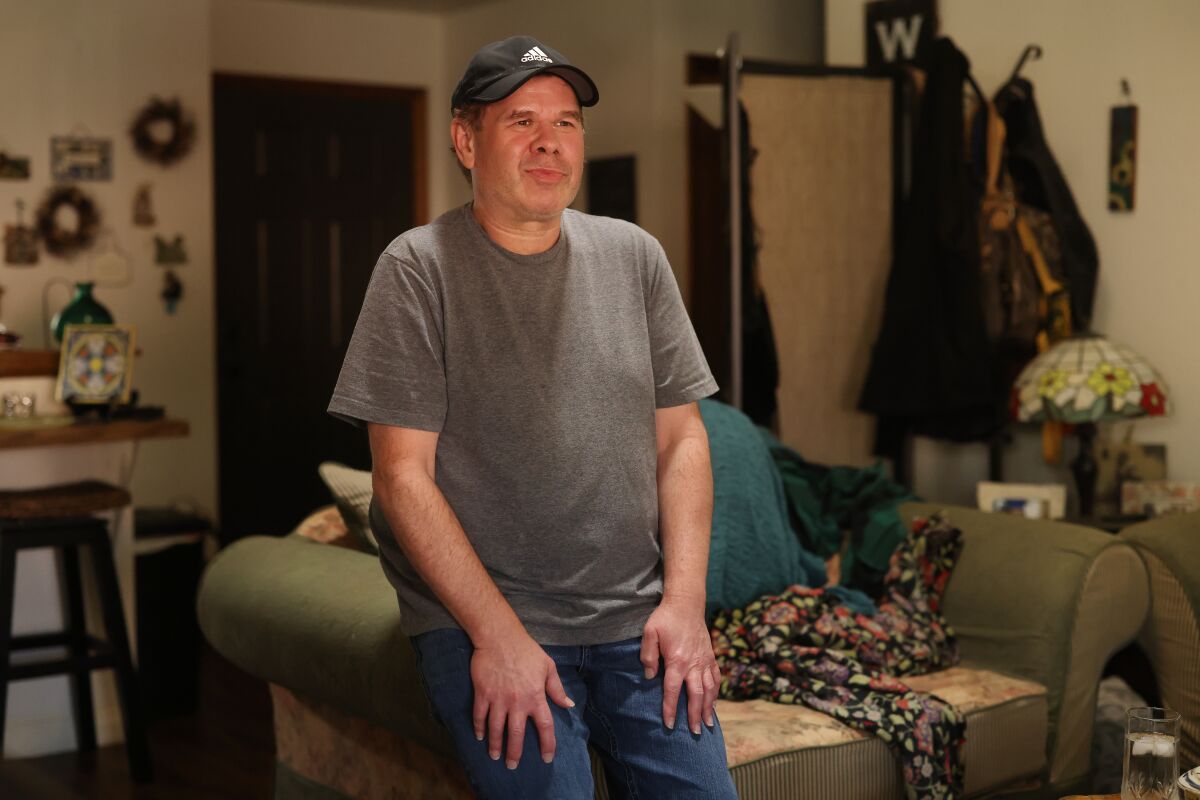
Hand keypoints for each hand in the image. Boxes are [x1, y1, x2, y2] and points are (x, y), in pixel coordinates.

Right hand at [470, 633, 574, 769]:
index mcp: (536, 696)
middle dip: (514, 752)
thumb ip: (556, 688)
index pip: (545, 726)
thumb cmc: (527, 651)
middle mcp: (517, 702)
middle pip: (516, 734)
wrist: (500, 638)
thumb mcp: (548, 667)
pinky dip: (479, 727)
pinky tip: (479, 736)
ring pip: (496, 728)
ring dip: (495, 744)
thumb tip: (568, 704)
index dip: (547, 744)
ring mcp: (498, 699)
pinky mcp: (483, 693)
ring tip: (495, 756)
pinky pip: (479, 715)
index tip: (546, 758)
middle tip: (512, 766)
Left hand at [640, 598, 720, 734]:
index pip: (672, 690)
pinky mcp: (710, 655)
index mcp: (677, 660)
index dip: (670, 708)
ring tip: (708, 724)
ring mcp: (705, 660)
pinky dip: (716, 692)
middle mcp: (694, 663)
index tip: (669, 724)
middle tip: (696, 732)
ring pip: (710, 689)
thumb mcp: (649, 633)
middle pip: (696, 694)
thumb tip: (650, 677)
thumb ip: (647, 656)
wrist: (686, 603)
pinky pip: (716, 677)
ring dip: (708, 708)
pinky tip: (713, 703)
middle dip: (694, 715)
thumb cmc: (665, 618)